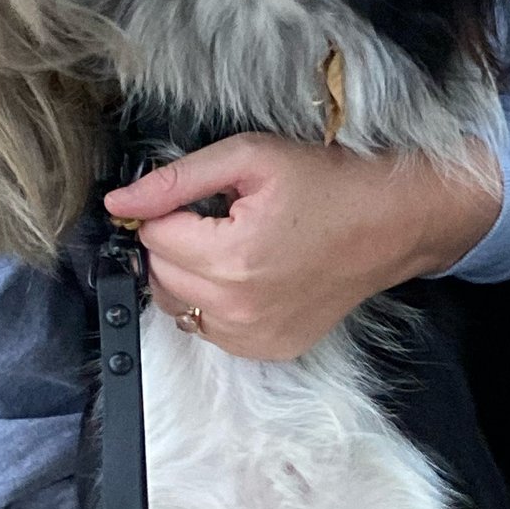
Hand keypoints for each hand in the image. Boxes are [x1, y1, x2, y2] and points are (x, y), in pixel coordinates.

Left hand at [103, 134, 499, 359]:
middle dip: (177, 243)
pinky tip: (251, 277)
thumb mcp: (250, 158)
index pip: (152, 236)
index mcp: (233, 257)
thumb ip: (176, 181)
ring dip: (192, 275)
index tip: (204, 199)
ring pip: (179, 306)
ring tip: (235, 247)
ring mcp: (255, 337)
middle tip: (222, 219)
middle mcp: (240, 308)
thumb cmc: (328, 183)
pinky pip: (211, 330)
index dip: (169, 210)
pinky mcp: (270, 350)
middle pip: (160, 274)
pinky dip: (217, 303)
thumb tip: (118, 201)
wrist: (391, 223)